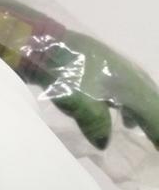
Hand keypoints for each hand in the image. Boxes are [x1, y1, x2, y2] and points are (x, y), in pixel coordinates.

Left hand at [36, 28, 158, 149]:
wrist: (42, 42)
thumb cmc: (63, 70)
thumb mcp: (77, 99)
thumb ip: (94, 122)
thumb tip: (104, 143)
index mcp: (129, 82)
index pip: (153, 110)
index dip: (158, 130)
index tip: (158, 148)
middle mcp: (129, 75)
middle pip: (151, 102)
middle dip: (155, 122)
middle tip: (156, 144)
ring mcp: (116, 69)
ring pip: (140, 97)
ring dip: (145, 115)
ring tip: (145, 133)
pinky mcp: (103, 69)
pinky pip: (126, 93)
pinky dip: (130, 108)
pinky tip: (125, 119)